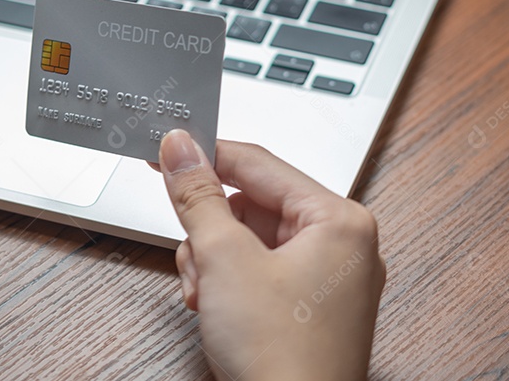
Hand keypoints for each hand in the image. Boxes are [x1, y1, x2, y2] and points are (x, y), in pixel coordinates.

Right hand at [158, 131, 385, 380]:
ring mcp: (328, 280)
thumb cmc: (283, 359)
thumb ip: (198, 197)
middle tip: (196, 256)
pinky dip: (228, 285)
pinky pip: (260, 272)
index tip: (167, 148)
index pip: (260, 164)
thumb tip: (180, 149)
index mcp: (339, 220)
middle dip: (212, 233)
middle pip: (253, 205)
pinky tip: (215, 311)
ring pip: (250, 241)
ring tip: (207, 295)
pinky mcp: (310, 308)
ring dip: (214, 263)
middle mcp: (342, 245)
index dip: (207, 156)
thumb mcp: (225, 261)